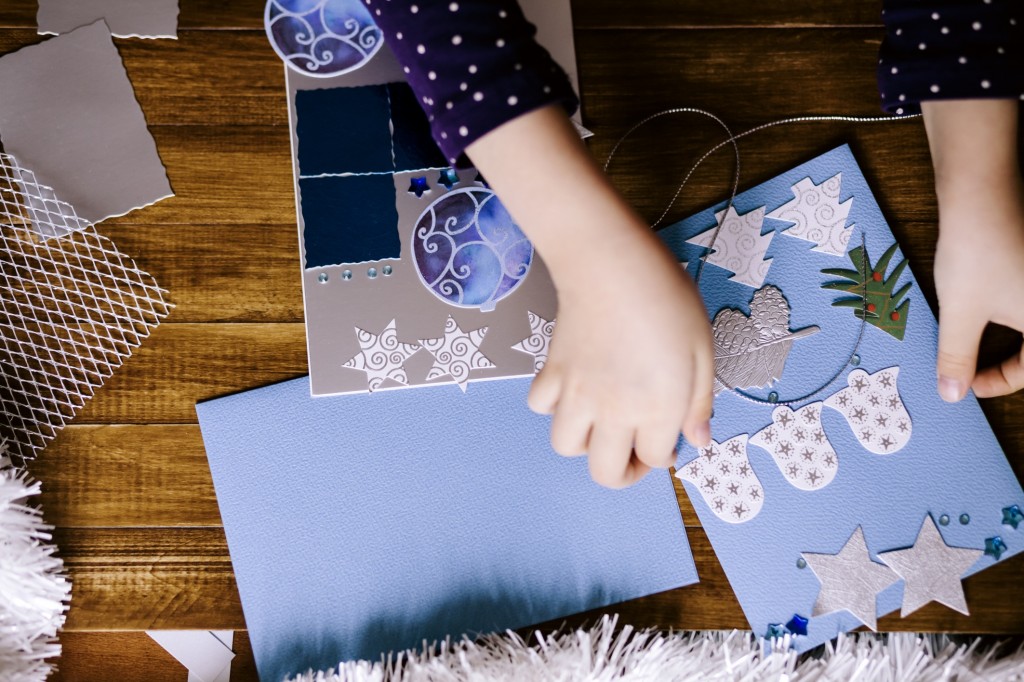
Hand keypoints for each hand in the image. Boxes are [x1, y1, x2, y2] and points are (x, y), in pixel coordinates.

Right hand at [528, 233, 713, 487]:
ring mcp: (577, 394)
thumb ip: (699, 402)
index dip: (665, 455)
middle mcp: (614, 410)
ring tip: (602, 422)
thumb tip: (697, 441)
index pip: (655, 459)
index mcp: (657, 406)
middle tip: (634, 449)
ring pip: (567, 447)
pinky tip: (574, 389)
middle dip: (623, 472)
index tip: (670, 439)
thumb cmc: (664, 297)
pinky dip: (554, 406)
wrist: (609, 262)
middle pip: (605, 472)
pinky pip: (541, 408)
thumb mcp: (702, 348)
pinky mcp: (552, 372)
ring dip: (586, 443)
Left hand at [923, 99, 1023, 400]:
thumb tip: (951, 393)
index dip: (998, 383)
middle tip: (971, 367)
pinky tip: (984, 304)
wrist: (981, 194)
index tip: (967, 384)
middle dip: (1005, 362)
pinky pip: (1023, 299)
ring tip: (973, 335)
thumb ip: (957, 358)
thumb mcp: (960, 315)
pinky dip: (1009, 311)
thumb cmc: (976, 253)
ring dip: (1008, 337)